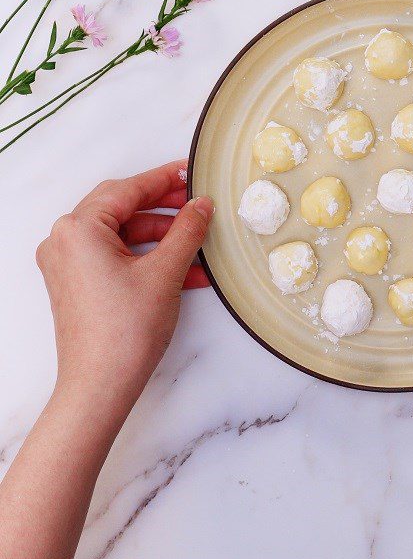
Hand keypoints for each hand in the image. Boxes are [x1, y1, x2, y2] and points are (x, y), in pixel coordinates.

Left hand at [35, 159, 213, 423]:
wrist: (100, 386)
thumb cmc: (125, 330)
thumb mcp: (166, 271)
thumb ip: (186, 230)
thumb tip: (201, 205)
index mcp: (79, 229)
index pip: (128, 190)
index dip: (165, 179)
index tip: (192, 172)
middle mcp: (65, 241)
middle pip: (122, 208)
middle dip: (165, 208)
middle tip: (198, 203)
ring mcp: (69, 264)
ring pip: (123, 234)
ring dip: (162, 237)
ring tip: (199, 242)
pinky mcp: (78, 284)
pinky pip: (117, 257)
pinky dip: (149, 258)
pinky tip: (186, 269)